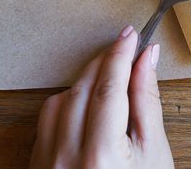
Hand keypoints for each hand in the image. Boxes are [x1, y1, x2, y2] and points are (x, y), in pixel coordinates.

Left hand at [30, 26, 173, 168]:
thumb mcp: (154, 153)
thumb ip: (148, 102)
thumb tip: (148, 58)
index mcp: (101, 153)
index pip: (110, 86)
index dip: (121, 54)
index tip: (131, 34)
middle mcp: (66, 157)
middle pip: (82, 88)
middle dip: (105, 62)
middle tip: (125, 46)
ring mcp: (46, 163)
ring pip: (59, 100)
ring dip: (84, 83)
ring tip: (110, 78)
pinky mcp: (35, 166)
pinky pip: (46, 121)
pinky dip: (66, 105)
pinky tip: (86, 105)